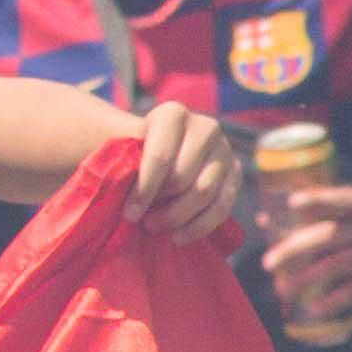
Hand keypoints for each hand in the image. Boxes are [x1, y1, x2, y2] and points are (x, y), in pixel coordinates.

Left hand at [128, 104, 246, 244]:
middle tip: (143, 222)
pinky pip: (222, 206)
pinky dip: (200, 227)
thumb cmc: (137, 149)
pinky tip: (179, 238)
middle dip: (160, 205)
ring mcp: (224, 149)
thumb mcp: (126, 145)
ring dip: (177, 217)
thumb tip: (115, 180)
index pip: (160, 157)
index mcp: (173, 114)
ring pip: (203, 193)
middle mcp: (205, 127)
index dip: (144, 189)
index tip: (129, 215)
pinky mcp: (236, 172)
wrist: (164, 148)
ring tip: (155, 228)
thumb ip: (123, 157)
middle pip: (182, 177)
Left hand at [260, 180, 351, 314]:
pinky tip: (313, 308)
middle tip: (267, 263)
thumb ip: (317, 214)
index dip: (316, 199)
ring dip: (305, 280)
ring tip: (282, 290)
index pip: (338, 199)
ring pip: (336, 266)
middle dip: (293, 250)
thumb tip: (263, 220)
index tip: (292, 202)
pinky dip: (333, 301)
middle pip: (327, 236)